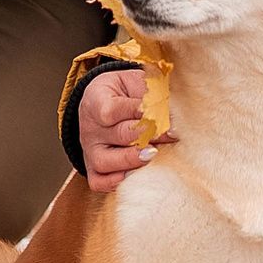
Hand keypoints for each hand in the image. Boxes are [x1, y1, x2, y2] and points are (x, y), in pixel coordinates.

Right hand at [77, 66, 174, 193]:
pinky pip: (100, 181)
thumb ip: (150, 92)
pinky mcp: (93, 168)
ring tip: (154, 154)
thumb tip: (172, 109)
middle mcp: (89, 127)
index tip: (164, 115)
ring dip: (133, 160)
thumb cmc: (125, 91)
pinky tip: (137, 173)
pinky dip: (117, 181)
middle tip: (171, 134)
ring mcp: (89, 150)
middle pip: (117, 136)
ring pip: (106, 162)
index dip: (139, 114)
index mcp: (95, 99)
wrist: (104, 102)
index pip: (111, 110)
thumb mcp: (135, 81)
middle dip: (147, 136)